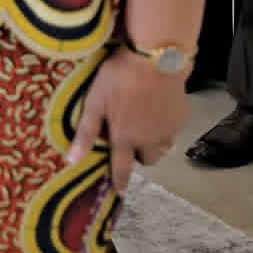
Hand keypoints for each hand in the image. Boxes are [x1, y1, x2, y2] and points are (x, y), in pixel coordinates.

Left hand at [68, 49, 189, 192]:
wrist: (155, 59)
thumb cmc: (118, 79)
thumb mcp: (95, 103)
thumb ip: (85, 133)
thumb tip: (71, 161)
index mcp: (126, 138)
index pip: (122, 168)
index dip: (120, 182)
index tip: (120, 193)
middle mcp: (149, 140)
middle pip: (146, 160)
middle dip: (138, 155)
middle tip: (129, 139)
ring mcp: (169, 129)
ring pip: (162, 147)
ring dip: (153, 143)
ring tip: (144, 125)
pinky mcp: (181, 117)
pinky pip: (172, 130)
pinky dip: (164, 127)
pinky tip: (156, 109)